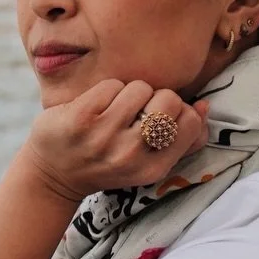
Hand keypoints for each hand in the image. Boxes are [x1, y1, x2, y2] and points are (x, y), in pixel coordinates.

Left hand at [24, 79, 209, 203]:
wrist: (53, 174)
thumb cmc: (107, 162)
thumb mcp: (147, 162)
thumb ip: (183, 139)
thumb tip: (205, 106)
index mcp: (152, 169)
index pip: (189, 123)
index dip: (180, 110)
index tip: (160, 117)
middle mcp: (130, 155)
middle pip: (168, 100)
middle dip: (156, 97)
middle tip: (138, 110)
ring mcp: (103, 136)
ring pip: (140, 88)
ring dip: (130, 92)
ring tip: (115, 108)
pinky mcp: (80, 118)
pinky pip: (112, 84)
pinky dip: (107, 90)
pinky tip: (96, 106)